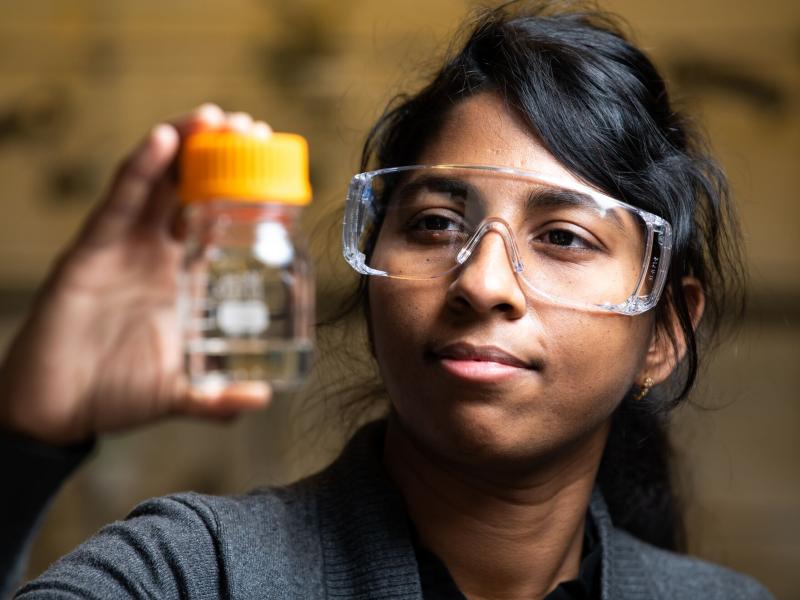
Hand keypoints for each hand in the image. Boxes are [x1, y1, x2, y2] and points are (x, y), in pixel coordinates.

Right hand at [0, 105, 273, 444]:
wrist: (56, 411)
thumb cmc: (116, 394)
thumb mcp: (179, 393)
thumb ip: (217, 398)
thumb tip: (262, 400)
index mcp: (182, 278)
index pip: (217, 221)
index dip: (243, 192)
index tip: (274, 166)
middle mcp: (156, 254)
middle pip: (191, 189)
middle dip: (220, 155)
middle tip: (251, 129)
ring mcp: (125, 247)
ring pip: (157, 182)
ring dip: (185, 144)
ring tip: (215, 117)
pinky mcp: (92, 249)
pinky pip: (119, 199)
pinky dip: (143, 168)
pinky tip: (166, 139)